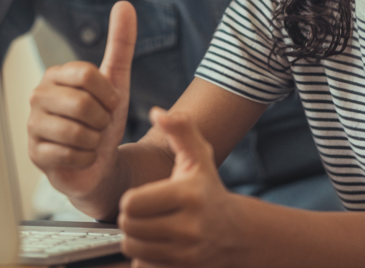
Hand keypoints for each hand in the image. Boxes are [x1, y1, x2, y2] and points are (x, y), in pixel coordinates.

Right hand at [28, 1, 136, 210]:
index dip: (108, 94)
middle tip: (100, 125)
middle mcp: (38, 96)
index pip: (87, 74)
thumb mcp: (117, 81)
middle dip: (102, 119)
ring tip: (91, 140)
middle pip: (83, 104)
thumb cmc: (103, 119)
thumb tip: (125, 5)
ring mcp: (32, 125)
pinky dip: (86, 158)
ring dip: (95, 140)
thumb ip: (120, 44)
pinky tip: (82, 156)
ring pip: (77, 132)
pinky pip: (71, 155)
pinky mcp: (34, 154)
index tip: (110, 103)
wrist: (99, 163)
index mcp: (56, 75)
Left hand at [118, 108, 242, 267]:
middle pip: (129, 226)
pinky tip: (157, 245)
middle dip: (130, 218)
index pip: (132, 203)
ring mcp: (187, 253)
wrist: (235, 233)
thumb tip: (157, 112)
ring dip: (135, 238)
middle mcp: (190, 227)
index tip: (143, 196)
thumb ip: (180, 129)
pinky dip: (144, 258)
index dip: (131, 199)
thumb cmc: (208, 189)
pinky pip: (142, 266)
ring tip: (149, 228)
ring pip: (132, 248)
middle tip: (144, 212)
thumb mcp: (199, 156)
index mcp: (189, 195)